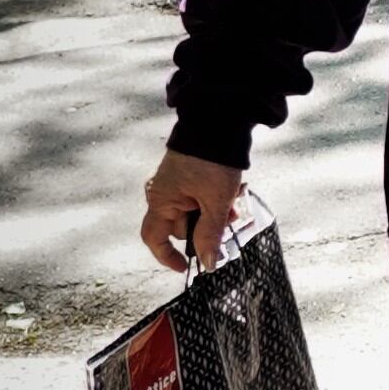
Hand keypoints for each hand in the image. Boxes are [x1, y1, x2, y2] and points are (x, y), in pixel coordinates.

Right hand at [140, 148, 244, 271]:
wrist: (218, 122)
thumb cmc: (212, 162)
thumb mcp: (216, 203)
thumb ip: (210, 235)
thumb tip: (208, 263)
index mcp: (160, 200)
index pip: (154, 238)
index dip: (168, 256)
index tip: (187, 267)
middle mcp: (162, 194)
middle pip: (182, 227)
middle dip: (207, 228)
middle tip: (230, 220)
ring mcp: (175, 185)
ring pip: (195, 213)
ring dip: (216, 214)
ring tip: (234, 202)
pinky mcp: (188, 177)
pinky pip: (200, 199)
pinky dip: (216, 201)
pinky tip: (233, 192)